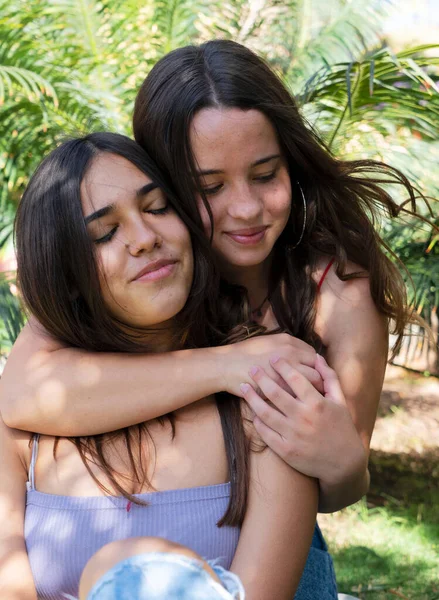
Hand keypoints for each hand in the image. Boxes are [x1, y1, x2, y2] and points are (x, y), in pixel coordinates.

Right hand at [217, 333, 322, 396]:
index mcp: (288, 343)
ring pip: (310, 387)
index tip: (315, 374)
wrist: (226, 365)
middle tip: (317, 390)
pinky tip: (298, 406)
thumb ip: (287, 346)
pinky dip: (300, 403)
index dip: (316, 366)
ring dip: (312, 394)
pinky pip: (297, 398)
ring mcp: (285, 373)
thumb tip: (302, 354)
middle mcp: (290, 355)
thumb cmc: (245, 353)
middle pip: (316, 371)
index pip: (314, 356)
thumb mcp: (268, 341)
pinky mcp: (278, 390)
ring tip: (309, 400)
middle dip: (319, 382)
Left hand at [239, 354, 366, 485]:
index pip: (295, 378)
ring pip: (266, 413)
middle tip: (252, 368)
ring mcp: (294, 436)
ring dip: (252, 398)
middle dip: (261, 378)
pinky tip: (253, 413)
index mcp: (317, 403)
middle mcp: (304, 418)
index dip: (282, 366)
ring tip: (243, 387)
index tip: (273, 358)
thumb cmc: (342, 428)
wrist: (344, 465)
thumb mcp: (340, 401)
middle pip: (276, 393)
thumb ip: (329, 377)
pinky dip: (258, 422)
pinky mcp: (287, 451)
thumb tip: (317, 356)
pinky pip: (266, 434)